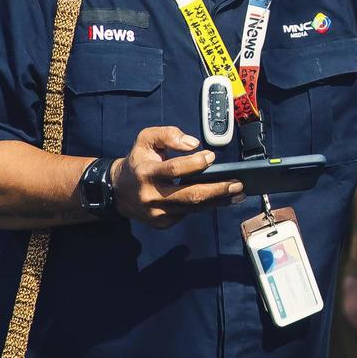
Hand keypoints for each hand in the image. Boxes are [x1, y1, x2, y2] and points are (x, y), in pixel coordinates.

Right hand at [111, 126, 243, 228]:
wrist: (119, 190)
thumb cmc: (138, 161)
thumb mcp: (146, 139)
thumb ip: (168, 134)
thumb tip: (193, 144)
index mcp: (146, 173)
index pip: (173, 169)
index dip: (195, 163)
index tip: (211, 156)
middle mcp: (151, 196)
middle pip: (189, 195)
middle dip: (217, 190)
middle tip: (237, 183)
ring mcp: (157, 213)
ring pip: (193, 208)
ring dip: (219, 201)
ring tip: (238, 193)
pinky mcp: (163, 222)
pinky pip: (189, 213)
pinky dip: (206, 206)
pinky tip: (221, 199)